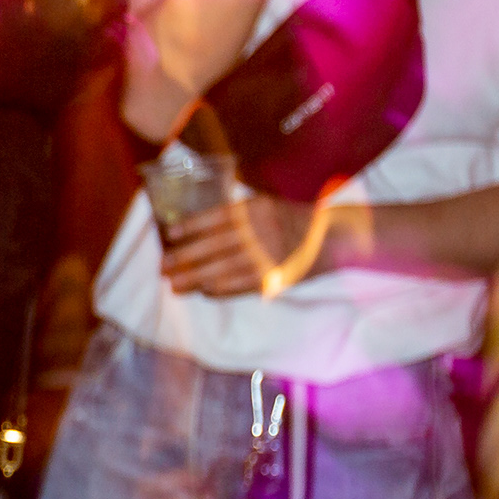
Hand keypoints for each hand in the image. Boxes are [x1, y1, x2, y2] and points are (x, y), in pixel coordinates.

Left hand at [158, 189, 336, 297]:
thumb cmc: (293, 221)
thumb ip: (238, 215)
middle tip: (163, 267)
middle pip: (215, 246)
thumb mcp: (267, 207)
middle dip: (186, 257)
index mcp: (257, 209)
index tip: (170, 234)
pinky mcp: (276, 276)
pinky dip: (220, 289)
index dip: (192, 226)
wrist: (335, 239)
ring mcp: (269, 255)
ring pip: (224, 269)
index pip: (218, 217)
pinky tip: (204, 291)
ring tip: (175, 285)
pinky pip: (241, 285)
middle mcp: (262, 231)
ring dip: (196, 278)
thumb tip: (198, 230)